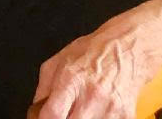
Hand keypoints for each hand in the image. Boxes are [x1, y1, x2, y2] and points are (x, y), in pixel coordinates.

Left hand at [30, 26, 160, 118]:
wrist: (126, 50)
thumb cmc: (91, 53)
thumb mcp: (57, 62)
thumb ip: (43, 89)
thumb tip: (35, 111)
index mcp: (71, 80)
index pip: (53, 114)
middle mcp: (92, 96)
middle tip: (63, 114)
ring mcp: (111, 109)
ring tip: (80, 110)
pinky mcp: (126, 117)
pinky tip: (95, 112)